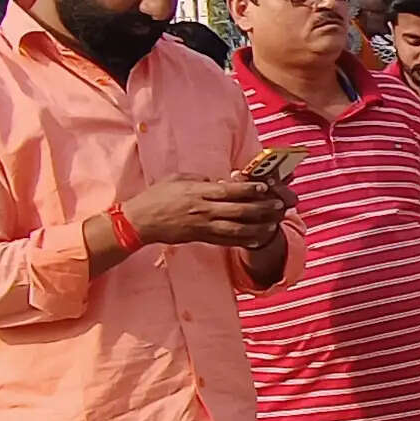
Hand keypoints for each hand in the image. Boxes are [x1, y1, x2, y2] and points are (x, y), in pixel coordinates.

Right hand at [122, 172, 280, 250]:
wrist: (140, 221)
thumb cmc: (156, 197)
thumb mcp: (177, 179)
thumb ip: (199, 180)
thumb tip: (217, 182)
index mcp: (198, 192)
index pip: (228, 191)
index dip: (249, 190)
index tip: (265, 188)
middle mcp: (203, 210)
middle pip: (238, 210)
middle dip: (261, 208)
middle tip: (279, 206)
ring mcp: (203, 226)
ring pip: (236, 229)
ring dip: (257, 227)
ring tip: (274, 224)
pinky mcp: (201, 238)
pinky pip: (226, 240)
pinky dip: (243, 240)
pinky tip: (257, 238)